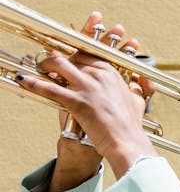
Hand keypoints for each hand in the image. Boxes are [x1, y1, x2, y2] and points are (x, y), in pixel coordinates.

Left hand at [16, 12, 156, 188]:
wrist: (126, 142)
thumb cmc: (131, 124)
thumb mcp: (138, 100)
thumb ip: (141, 86)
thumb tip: (145, 79)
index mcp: (111, 72)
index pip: (88, 52)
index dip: (74, 49)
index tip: (65, 48)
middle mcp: (99, 75)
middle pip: (72, 56)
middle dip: (58, 56)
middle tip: (47, 58)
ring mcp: (88, 87)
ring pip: (59, 65)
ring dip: (45, 63)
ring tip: (38, 65)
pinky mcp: (77, 101)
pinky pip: (50, 89)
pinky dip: (34, 83)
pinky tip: (22, 79)